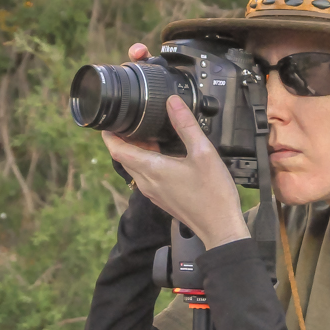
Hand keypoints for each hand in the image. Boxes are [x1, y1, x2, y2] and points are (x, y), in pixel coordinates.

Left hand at [102, 46, 249, 249]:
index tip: (109, 120)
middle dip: (125, 138)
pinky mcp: (162, 197)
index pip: (116, 150)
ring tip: (150, 133)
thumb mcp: (203, 152)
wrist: (219, 226)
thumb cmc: (213, 194)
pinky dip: (148, 161)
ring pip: (136, 166)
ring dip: (138, 150)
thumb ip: (186, 125)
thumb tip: (173, 103)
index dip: (109, 134)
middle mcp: (147, 182)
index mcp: (151, 169)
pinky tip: (165, 154)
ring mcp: (153, 192)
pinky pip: (147, 175)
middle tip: (133, 120)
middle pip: (125, 157)